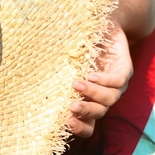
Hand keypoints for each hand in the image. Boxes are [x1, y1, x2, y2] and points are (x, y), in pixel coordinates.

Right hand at [68, 22, 132, 137]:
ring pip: (110, 99)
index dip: (79, 128)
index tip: (66, 121)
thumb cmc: (80, 48)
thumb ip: (57, 77)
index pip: (88, 125)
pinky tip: (91, 75)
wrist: (107, 26)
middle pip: (99, 114)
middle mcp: (104, 97)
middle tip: (71, 106)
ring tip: (76, 83)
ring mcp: (117, 85)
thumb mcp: (67, 65)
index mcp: (90, 101)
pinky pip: (118, 81)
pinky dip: (104, 80)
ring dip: (92, 93)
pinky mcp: (125, 70)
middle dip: (85, 111)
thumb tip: (30, 84)